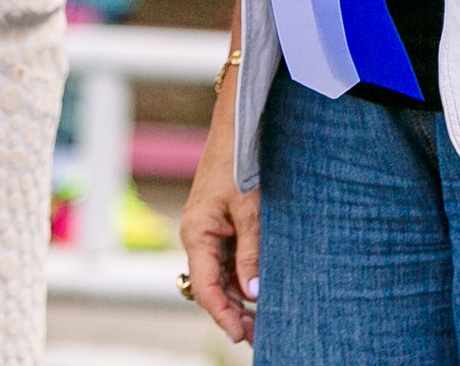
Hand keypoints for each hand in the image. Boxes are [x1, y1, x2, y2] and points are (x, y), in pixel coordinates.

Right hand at [180, 72, 260, 343]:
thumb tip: (253, 292)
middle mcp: (198, 235)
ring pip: (220, 275)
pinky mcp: (222, 223)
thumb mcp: (250, 209)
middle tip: (259, 335)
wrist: (239, 125)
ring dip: (238, 297)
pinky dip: (241, 276)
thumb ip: (251, 252)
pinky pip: (227, 258)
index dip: (222, 314)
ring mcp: (209, 230)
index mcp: (196, 233)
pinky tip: (258, 290)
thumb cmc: (241, 161)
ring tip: (264, 321)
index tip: (241, 334)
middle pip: (210, 286)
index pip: (204, 287)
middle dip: (233, 312)